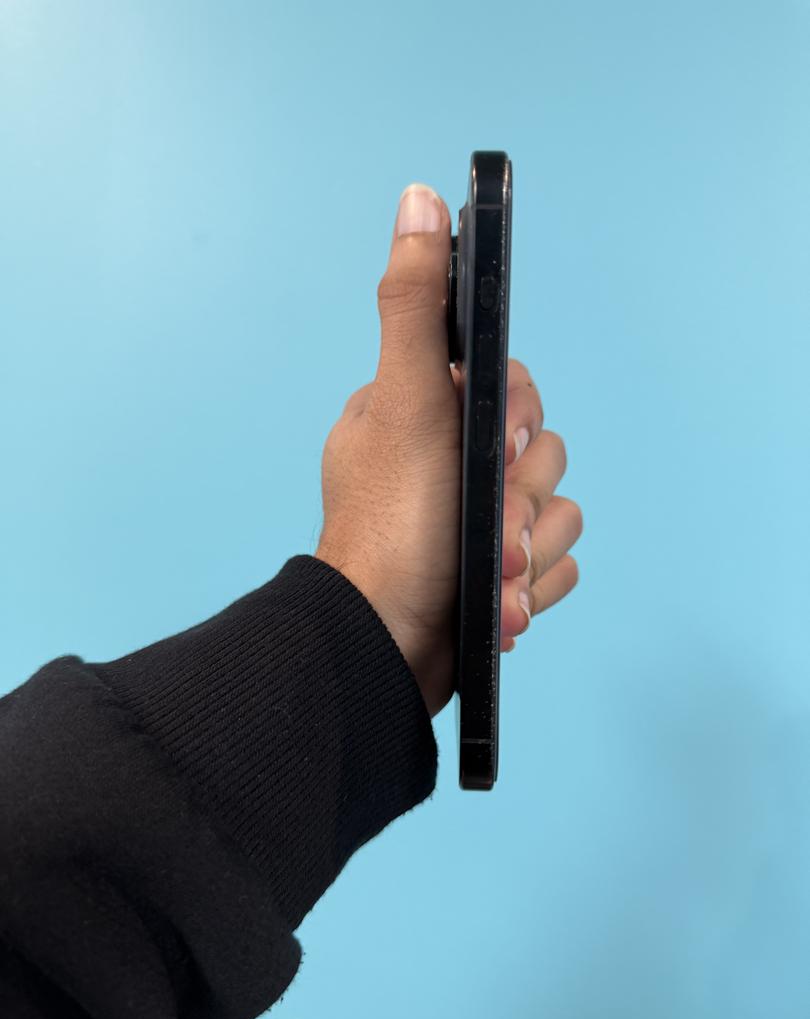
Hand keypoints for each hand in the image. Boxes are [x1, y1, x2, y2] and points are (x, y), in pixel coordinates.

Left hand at [315, 183, 581, 718]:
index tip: (494, 453)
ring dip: (529, 548)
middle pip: (543, 451)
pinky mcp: (499, 570)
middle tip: (484, 527)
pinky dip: (534, 587)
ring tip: (490, 578)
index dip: (516, 421)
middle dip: (520, 498)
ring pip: (558, 509)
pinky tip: (501, 604)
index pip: (510, 388)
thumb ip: (416, 303)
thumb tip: (421, 200)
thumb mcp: (404, 402)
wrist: (388, 648)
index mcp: (424, 412)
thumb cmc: (392, 527)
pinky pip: (556, 561)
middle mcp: (450, 460)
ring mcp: (474, 519)